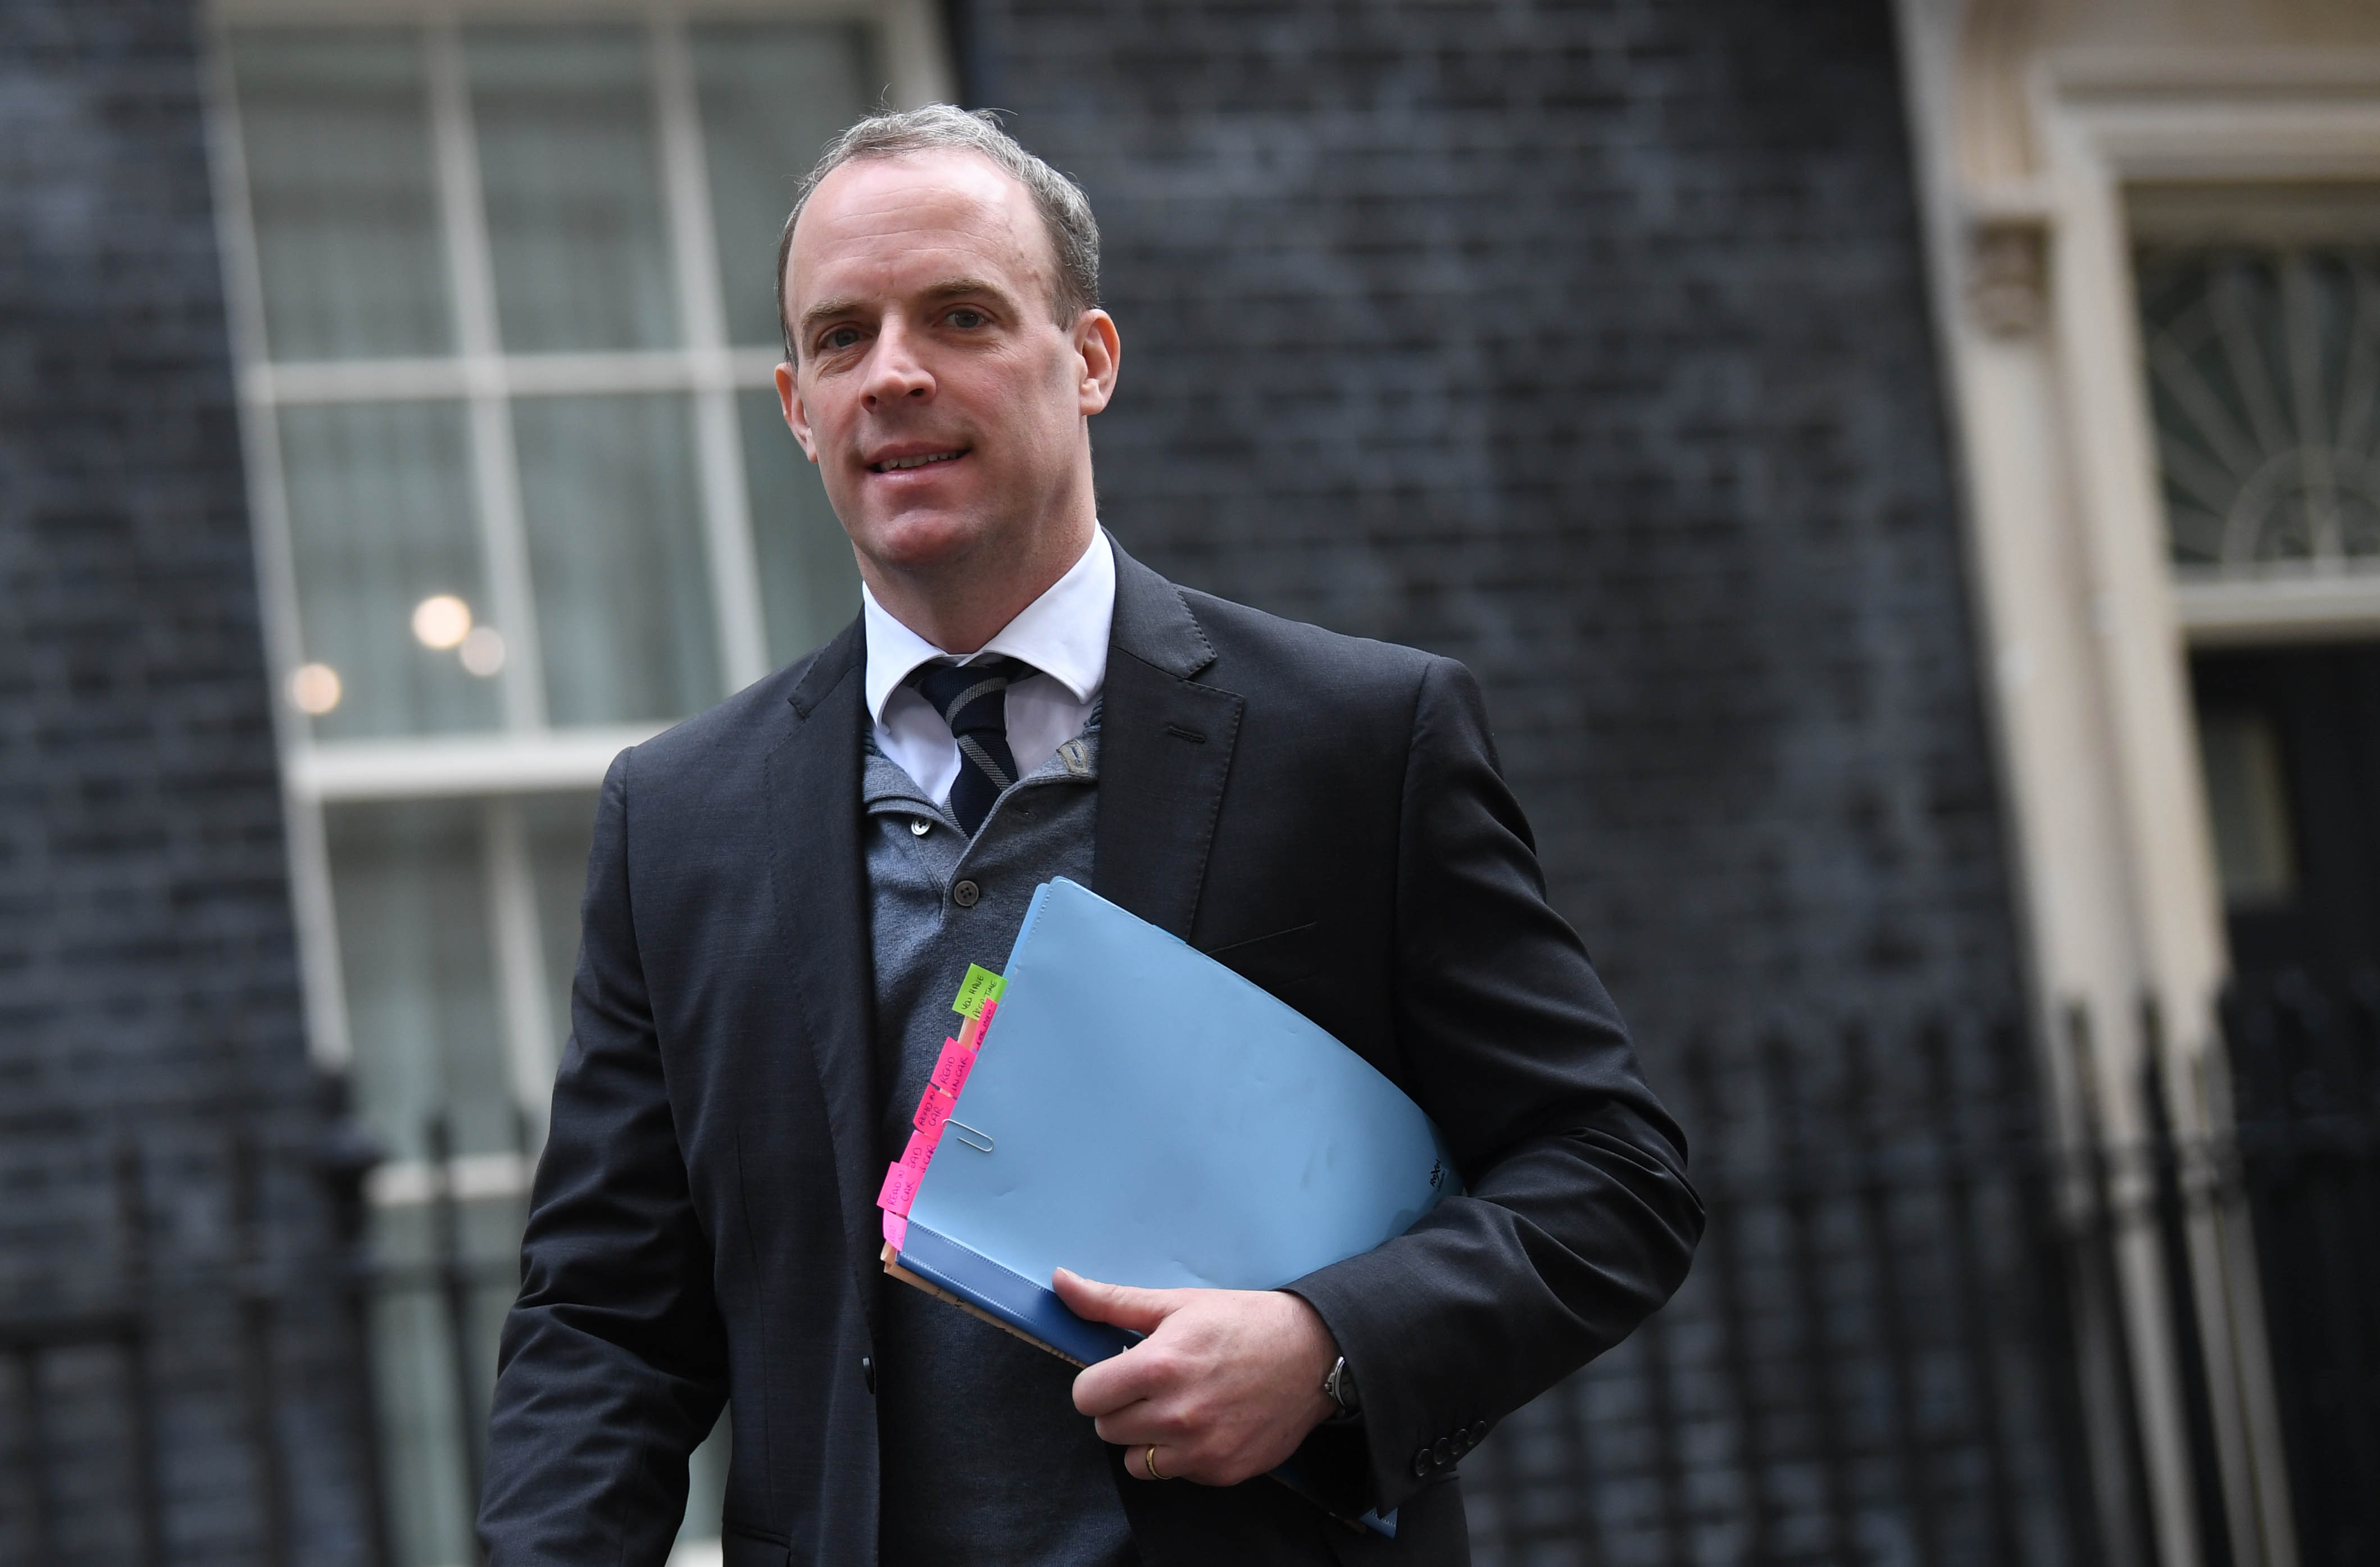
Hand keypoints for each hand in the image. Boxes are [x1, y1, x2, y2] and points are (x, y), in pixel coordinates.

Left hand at [1056, 1268, 1339, 1485]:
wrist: (1313, 1355)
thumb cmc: (1242, 1322)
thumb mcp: (1176, 1304)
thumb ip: (1111, 1302)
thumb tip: (1060, 1282)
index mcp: (1159, 1366)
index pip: (1086, 1396)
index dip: (1098, 1382)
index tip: (1120, 1372)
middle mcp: (1177, 1414)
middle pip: (1106, 1428)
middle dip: (1122, 1406)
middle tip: (1155, 1385)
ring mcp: (1200, 1449)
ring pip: (1134, 1460)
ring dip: (1146, 1437)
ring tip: (1178, 1406)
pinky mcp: (1221, 1472)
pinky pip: (1173, 1473)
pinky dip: (1180, 1455)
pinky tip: (1206, 1423)